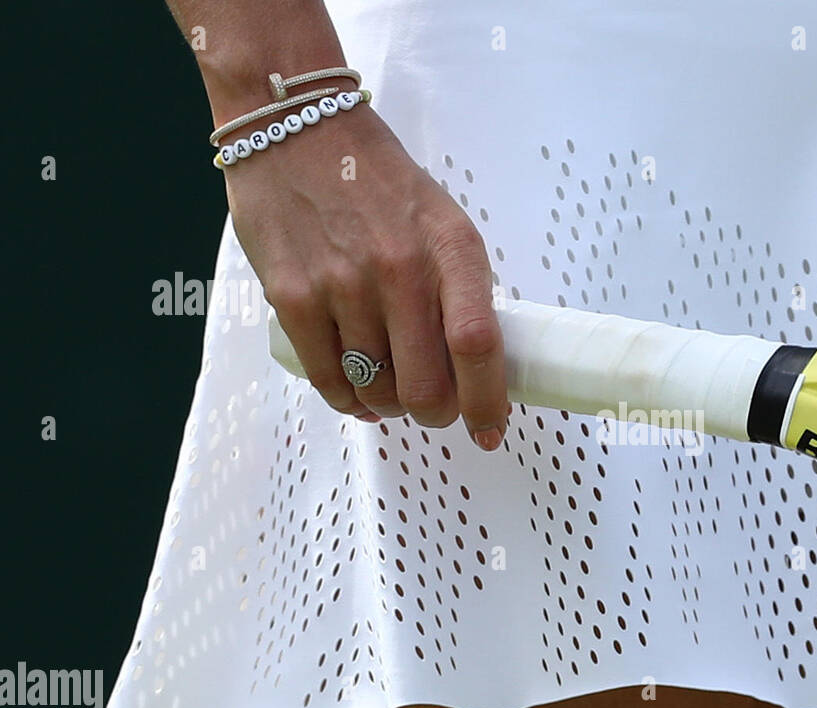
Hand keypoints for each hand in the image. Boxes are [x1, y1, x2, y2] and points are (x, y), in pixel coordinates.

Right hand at [224, 104, 507, 449]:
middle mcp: (400, 269)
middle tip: (432, 407)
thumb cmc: (379, 183)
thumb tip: (474, 369)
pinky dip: (347, 401)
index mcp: (451, 249)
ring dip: (389, 406)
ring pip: (375, 390)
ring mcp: (342, 285)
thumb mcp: (442, 223)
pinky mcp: (291, 296)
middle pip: (425, 386)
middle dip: (434, 413)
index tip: (489, 431)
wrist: (297, 130)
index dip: (486, 402)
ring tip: (390, 389)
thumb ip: (460, 290)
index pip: (477, 345)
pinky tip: (356, 395)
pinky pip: (327, 379)